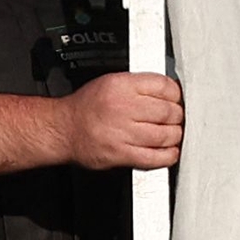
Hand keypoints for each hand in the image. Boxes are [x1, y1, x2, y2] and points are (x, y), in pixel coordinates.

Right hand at [60, 70, 183, 171]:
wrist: (63, 130)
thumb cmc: (85, 108)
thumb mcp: (109, 82)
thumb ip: (138, 85)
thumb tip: (168, 91)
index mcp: (121, 85)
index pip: (164, 86)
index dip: (175, 94)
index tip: (175, 100)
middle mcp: (122, 107)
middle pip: (168, 111)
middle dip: (176, 116)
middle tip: (174, 118)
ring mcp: (122, 133)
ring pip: (166, 135)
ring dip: (174, 136)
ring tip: (171, 134)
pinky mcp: (122, 154)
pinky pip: (155, 157)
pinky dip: (168, 155)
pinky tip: (168, 151)